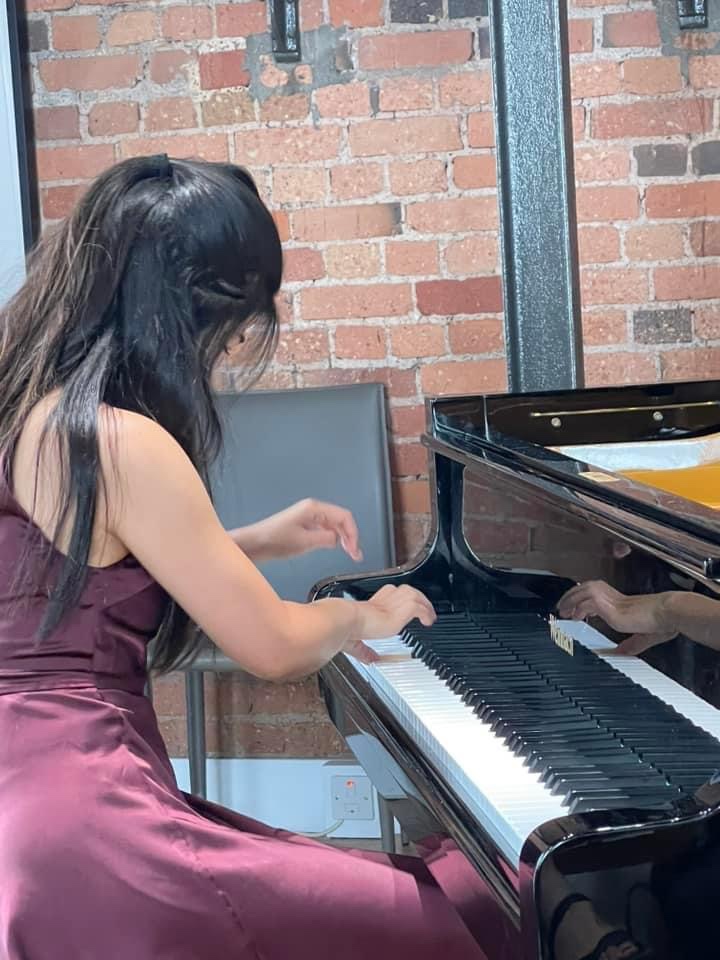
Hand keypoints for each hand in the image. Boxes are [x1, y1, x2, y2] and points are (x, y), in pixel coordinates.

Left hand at [239, 499, 362, 563]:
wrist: (254, 544)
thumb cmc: (274, 540)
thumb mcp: (304, 542)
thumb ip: (326, 539)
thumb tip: (339, 540)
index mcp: (314, 508)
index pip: (344, 516)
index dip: (353, 533)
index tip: (355, 549)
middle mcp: (313, 510)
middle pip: (341, 520)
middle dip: (350, 536)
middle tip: (355, 554)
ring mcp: (308, 517)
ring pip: (334, 525)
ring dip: (343, 538)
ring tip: (349, 553)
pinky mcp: (304, 526)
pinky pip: (325, 529)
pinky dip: (333, 539)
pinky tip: (335, 548)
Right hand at [345, 584, 436, 662]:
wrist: (344, 620)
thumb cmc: (344, 628)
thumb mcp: (355, 642)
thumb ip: (364, 651)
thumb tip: (369, 660)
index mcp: (372, 605)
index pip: (390, 594)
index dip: (399, 600)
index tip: (403, 609)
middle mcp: (384, 601)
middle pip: (406, 590)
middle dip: (417, 598)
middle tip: (423, 609)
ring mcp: (393, 604)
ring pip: (415, 595)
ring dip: (425, 604)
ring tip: (429, 616)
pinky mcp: (401, 610)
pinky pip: (419, 607)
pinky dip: (426, 613)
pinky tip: (428, 621)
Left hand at [557, 580, 675, 655]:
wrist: (667, 614)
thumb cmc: (660, 622)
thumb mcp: (641, 636)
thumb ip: (630, 645)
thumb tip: (621, 653)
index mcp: (619, 600)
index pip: (593, 593)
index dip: (581, 600)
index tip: (574, 609)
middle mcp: (612, 596)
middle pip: (583, 589)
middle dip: (570, 597)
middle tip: (561, 608)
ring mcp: (609, 599)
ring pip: (581, 592)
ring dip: (570, 601)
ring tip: (563, 612)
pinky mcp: (608, 605)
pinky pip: (585, 603)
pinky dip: (578, 608)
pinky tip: (575, 616)